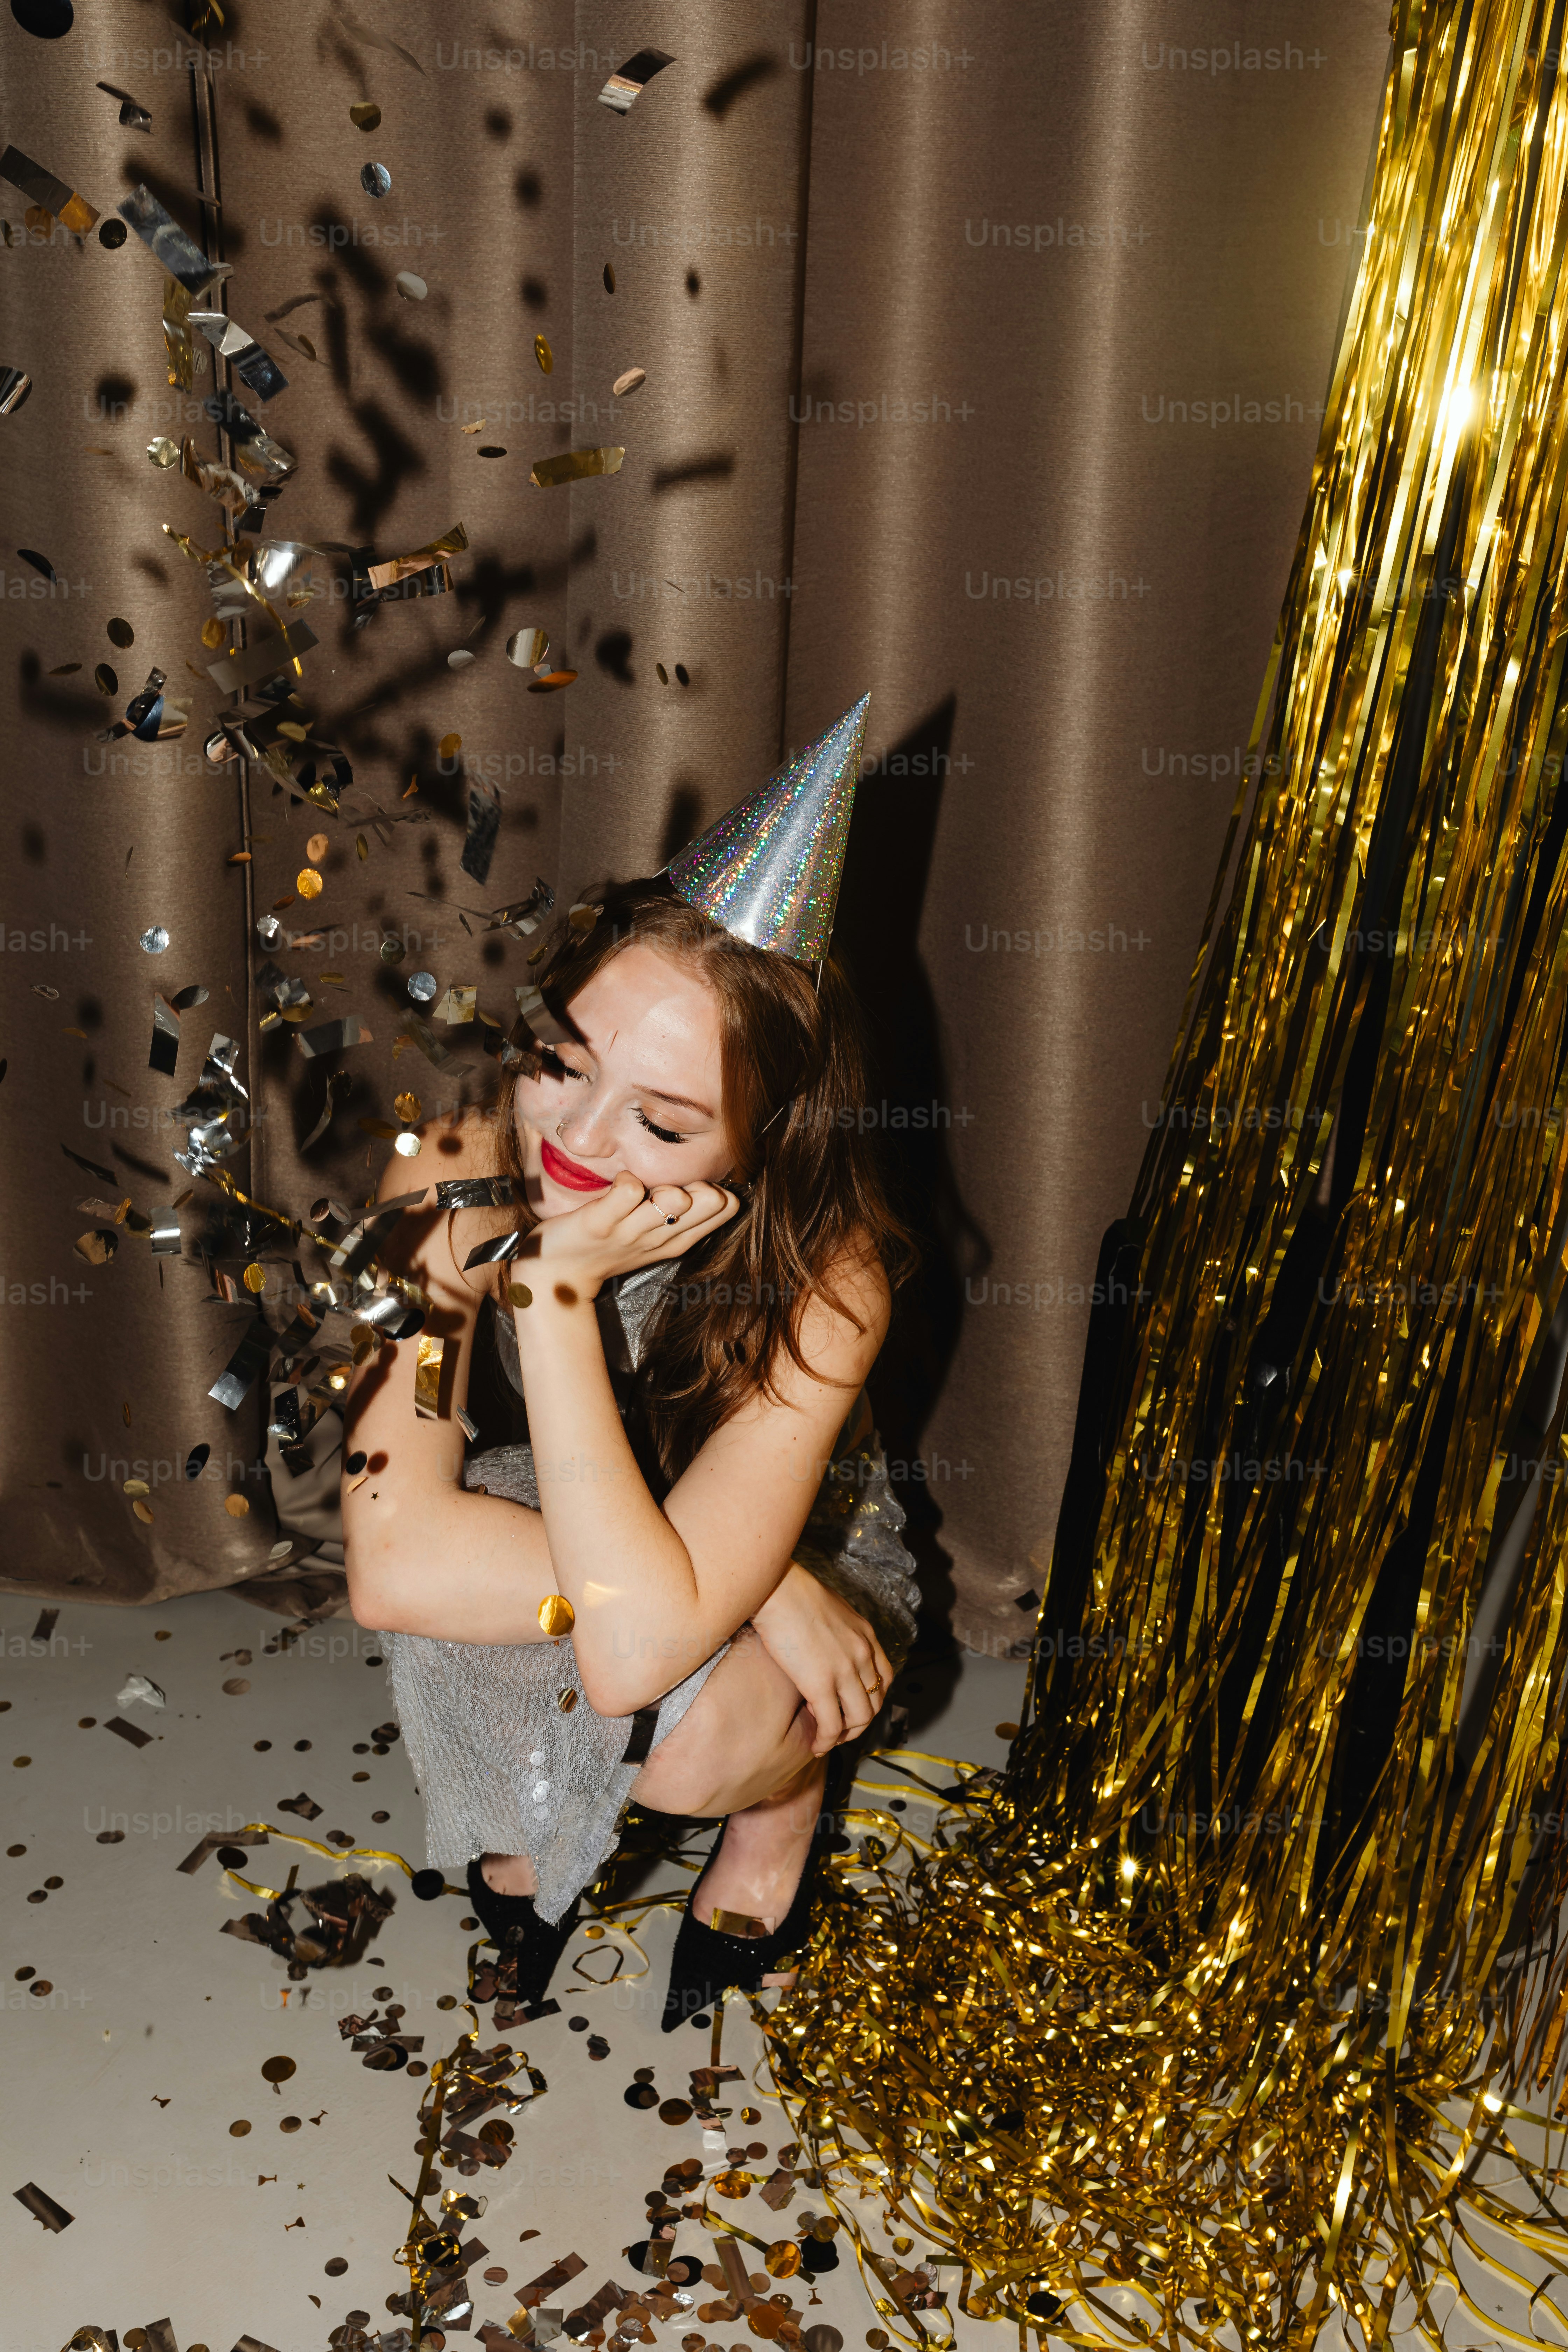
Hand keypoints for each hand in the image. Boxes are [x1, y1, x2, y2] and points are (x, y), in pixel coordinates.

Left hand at [526, 1169, 738, 1294]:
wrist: (558, 1272)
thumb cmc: (610, 1245)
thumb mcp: (654, 1235)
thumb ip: (683, 1212)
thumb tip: (715, 1184)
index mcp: (677, 1239)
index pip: (726, 1208)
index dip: (721, 1191)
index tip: (700, 1188)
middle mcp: (659, 1237)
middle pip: (708, 1203)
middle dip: (705, 1187)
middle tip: (683, 1188)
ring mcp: (630, 1231)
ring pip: (673, 1200)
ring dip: (669, 1189)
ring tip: (655, 1191)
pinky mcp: (599, 1223)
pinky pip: (628, 1191)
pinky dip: (627, 1179)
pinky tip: (619, 1182)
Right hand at [750, 1562, 892, 1753]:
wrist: (777, 1589)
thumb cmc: (793, 1592)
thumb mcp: (829, 1608)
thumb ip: (837, 1629)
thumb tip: (826, 1642)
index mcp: (865, 1635)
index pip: (885, 1677)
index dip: (873, 1698)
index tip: (855, 1706)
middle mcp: (862, 1654)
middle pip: (875, 1702)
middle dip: (860, 1723)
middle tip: (842, 1730)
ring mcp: (845, 1670)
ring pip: (859, 1718)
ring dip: (846, 1735)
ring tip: (829, 1741)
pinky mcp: (821, 1684)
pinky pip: (832, 1725)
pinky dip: (827, 1741)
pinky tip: (816, 1744)